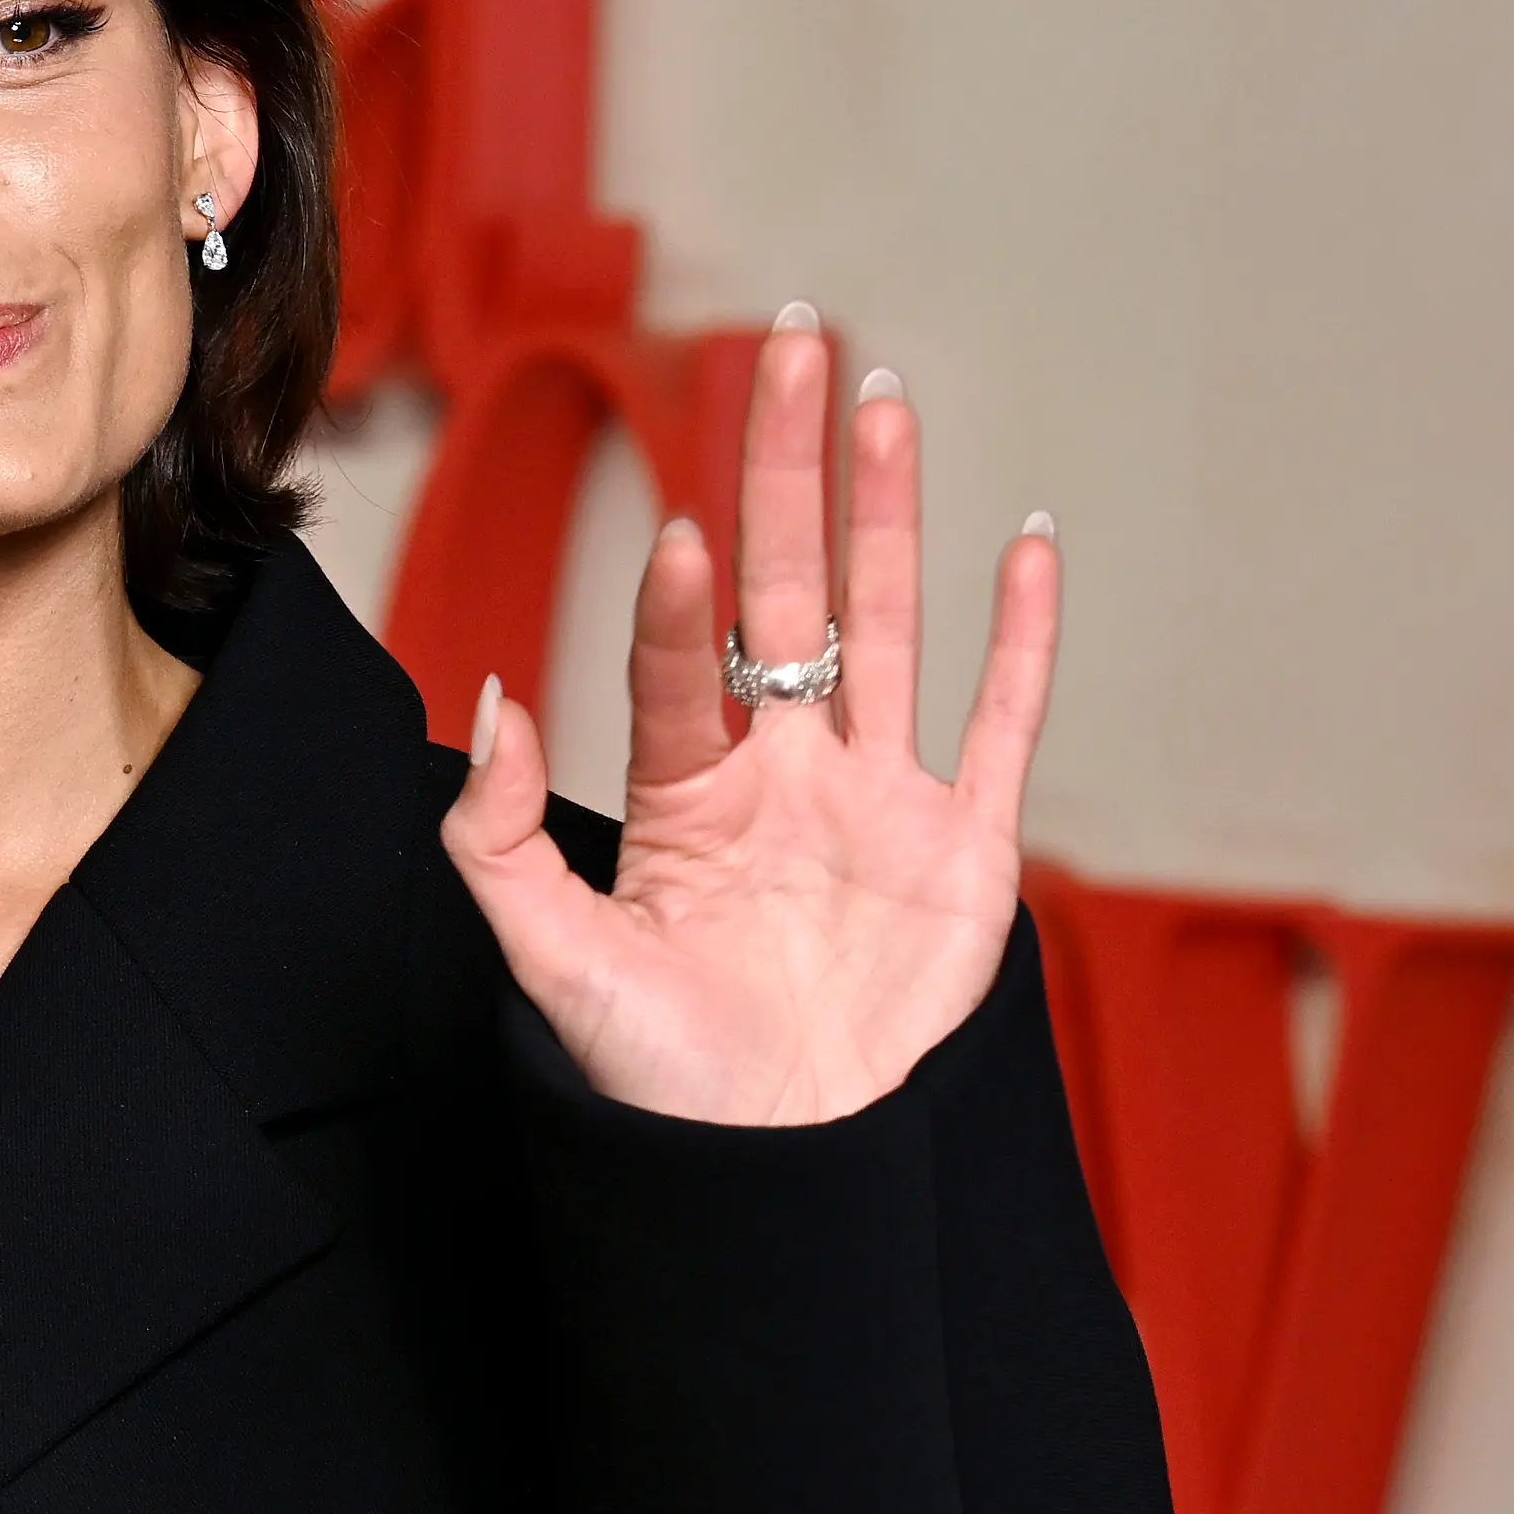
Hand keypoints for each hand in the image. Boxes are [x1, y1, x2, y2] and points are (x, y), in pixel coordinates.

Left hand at [443, 315, 1056, 1123]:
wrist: (771, 1168)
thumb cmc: (655, 1080)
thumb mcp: (552, 962)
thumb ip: (494, 842)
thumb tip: (489, 702)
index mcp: (686, 796)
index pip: (683, 663)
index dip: (683, 602)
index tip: (687, 535)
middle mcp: (784, 772)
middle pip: (789, 591)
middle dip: (787, 471)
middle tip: (789, 346)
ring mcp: (879, 799)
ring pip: (887, 623)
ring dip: (890, 513)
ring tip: (883, 402)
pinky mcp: (965, 849)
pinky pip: (1000, 722)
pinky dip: (1020, 638)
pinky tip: (1025, 541)